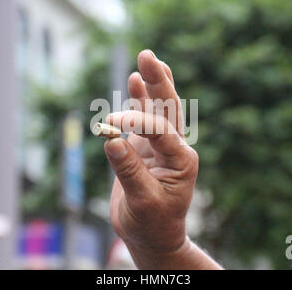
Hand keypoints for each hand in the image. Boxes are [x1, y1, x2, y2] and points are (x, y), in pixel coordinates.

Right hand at [104, 50, 219, 268]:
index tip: (108, 125)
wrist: (152, 235)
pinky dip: (138, 100)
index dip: (135, 122)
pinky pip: (142, 119)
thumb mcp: (143, 201)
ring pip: (157, 109)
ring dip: (152, 85)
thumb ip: (128, 170)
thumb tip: (110, 140)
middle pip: (167, 108)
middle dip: (158, 81)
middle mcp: (174, 147)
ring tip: (147, 58)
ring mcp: (159, 145)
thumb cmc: (152, 223)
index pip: (160, 130)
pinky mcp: (145, 147)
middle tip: (148, 55)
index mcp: (182, 160)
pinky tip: (135, 81)